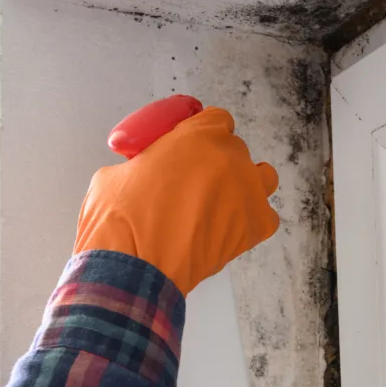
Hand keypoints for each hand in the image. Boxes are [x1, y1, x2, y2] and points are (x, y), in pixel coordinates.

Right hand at [74, 96, 280, 295]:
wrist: (136, 267)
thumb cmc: (121, 219)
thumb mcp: (120, 171)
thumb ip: (149, 162)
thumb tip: (152, 171)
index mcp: (200, 135)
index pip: (216, 119)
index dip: (202, 133)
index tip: (189, 148)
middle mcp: (232, 158)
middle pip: (235, 151)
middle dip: (216, 163)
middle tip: (192, 183)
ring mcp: (249, 192)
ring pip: (262, 177)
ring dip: (245, 185)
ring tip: (220, 202)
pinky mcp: (257, 226)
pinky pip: (265, 216)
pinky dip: (250, 221)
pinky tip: (228, 229)